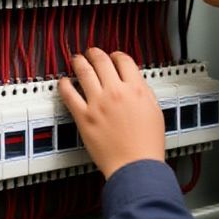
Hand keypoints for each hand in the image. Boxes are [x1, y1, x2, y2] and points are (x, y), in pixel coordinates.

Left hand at [58, 48, 164, 179]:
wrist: (135, 166)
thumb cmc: (147, 145)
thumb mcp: (155, 111)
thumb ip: (143, 93)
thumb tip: (135, 83)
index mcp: (136, 89)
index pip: (123, 60)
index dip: (117, 55)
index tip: (113, 57)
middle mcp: (116, 92)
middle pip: (102, 61)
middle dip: (95, 53)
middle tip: (91, 53)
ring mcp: (98, 103)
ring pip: (84, 72)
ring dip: (79, 62)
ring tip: (76, 59)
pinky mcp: (84, 117)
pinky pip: (69, 95)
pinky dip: (64, 85)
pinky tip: (63, 82)